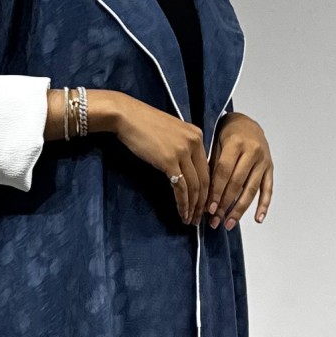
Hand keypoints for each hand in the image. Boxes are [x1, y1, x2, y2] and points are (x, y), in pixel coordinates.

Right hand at [113, 95, 210, 224]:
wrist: (127, 116)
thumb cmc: (145, 124)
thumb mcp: (172, 133)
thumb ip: (183, 148)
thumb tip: (186, 170)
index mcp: (197, 135)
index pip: (208, 168)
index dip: (208, 189)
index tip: (204, 204)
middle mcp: (195, 143)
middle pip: (205, 179)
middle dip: (203, 202)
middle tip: (199, 218)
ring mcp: (183, 152)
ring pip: (195, 186)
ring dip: (193, 207)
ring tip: (190, 220)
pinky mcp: (170, 161)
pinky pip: (181, 188)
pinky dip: (183, 204)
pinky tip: (182, 213)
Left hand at [206, 112, 273, 229]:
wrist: (247, 123)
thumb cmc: (227, 135)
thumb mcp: (216, 144)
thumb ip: (213, 166)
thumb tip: (205, 195)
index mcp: (236, 143)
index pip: (224, 172)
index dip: (216, 191)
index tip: (208, 208)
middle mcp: (252, 152)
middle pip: (238, 183)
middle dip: (225, 204)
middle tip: (215, 220)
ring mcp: (264, 160)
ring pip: (252, 189)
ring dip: (240, 209)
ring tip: (229, 223)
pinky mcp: (270, 168)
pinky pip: (268, 189)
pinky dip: (264, 205)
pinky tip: (258, 218)